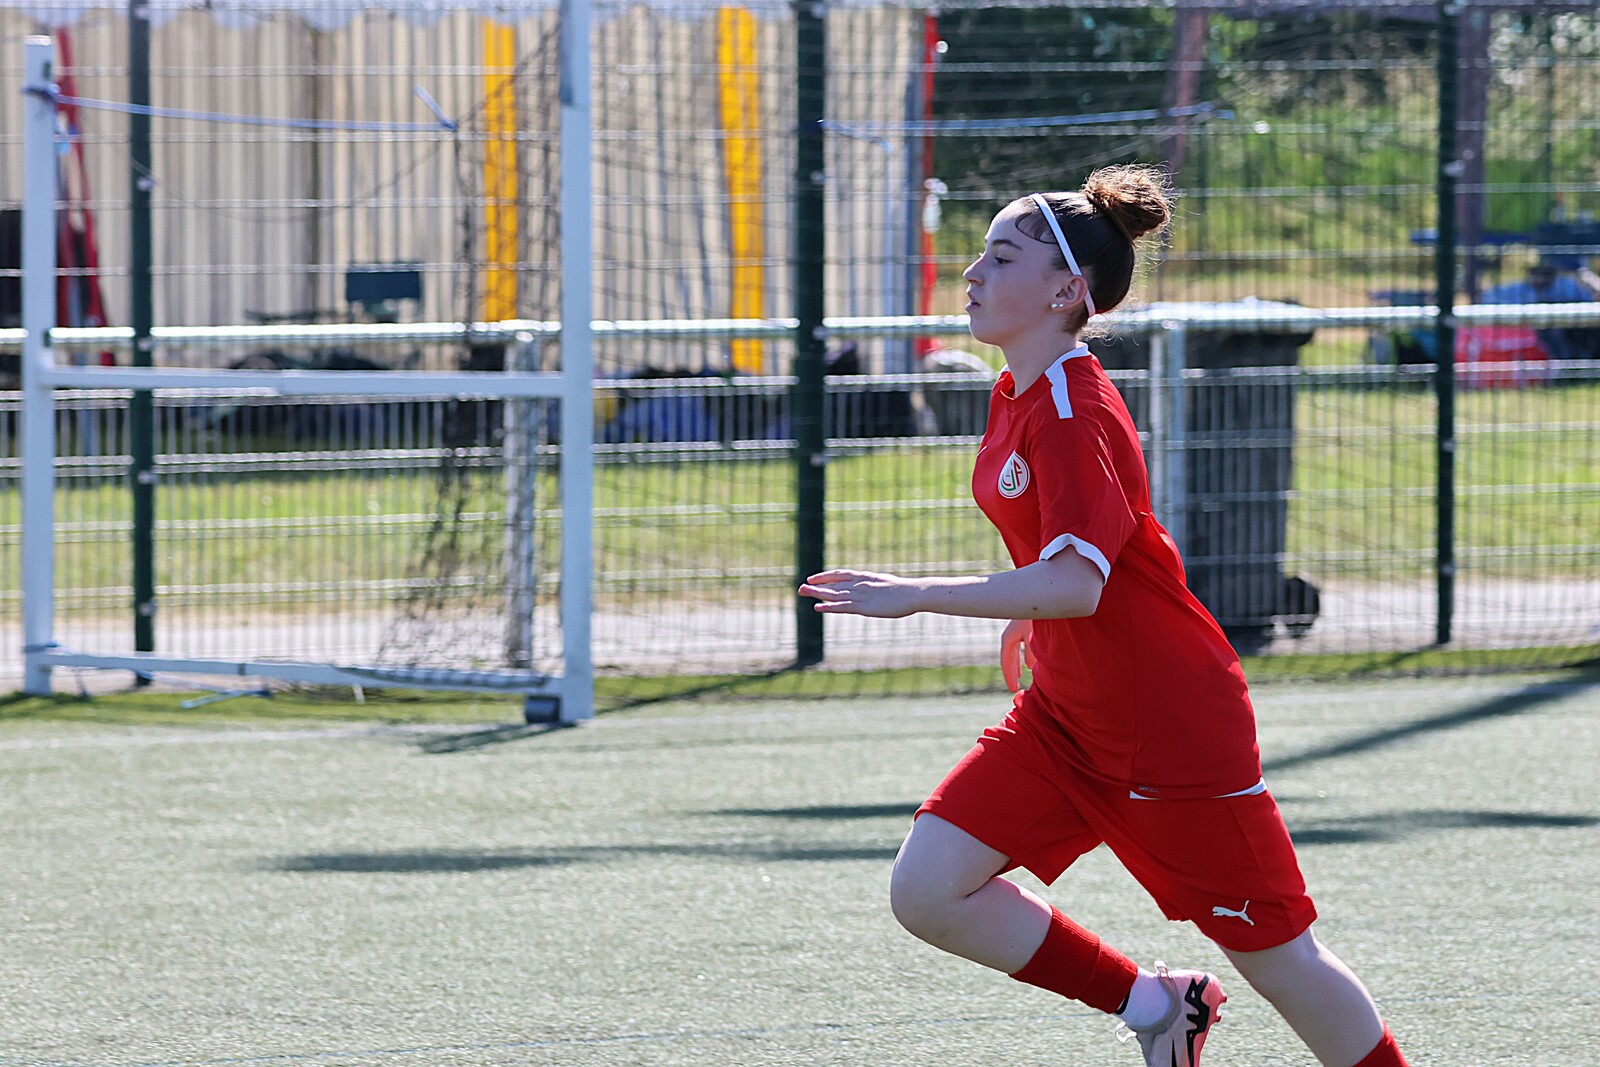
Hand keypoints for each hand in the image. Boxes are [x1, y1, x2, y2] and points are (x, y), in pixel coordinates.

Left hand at [798, 569, 921, 618]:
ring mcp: (860, 595)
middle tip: (800, 588)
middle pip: (833, 585)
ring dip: (817, 594)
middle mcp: (859, 584)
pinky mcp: (863, 607)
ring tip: (802, 593)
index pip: (840, 575)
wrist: (913, 593)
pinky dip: (828, 607)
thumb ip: (874, 585)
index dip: (825, 577)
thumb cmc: (904, 590)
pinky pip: (842, 607)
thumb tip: (872, 588)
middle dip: (816, 587)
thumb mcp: (885, 584)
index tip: (813, 579)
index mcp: (864, 577)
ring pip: (834, 595)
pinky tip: (817, 607)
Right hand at [999, 618, 1034, 692]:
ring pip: (1015, 649)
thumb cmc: (1037, 615)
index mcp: (1009, 637)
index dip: (1009, 676)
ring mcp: (1017, 628)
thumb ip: (1032, 653)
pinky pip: (1022, 644)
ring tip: (1021, 673)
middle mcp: (1011, 633)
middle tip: (1014, 686)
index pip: (1006, 661)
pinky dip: (1025, 654)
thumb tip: (1030, 665)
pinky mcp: (1026, 624)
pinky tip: (1031, 658)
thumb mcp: (1033, 637)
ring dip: (1018, 662)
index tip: (1013, 689)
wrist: (1041, 593)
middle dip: (1011, 671)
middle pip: (1008, 655)